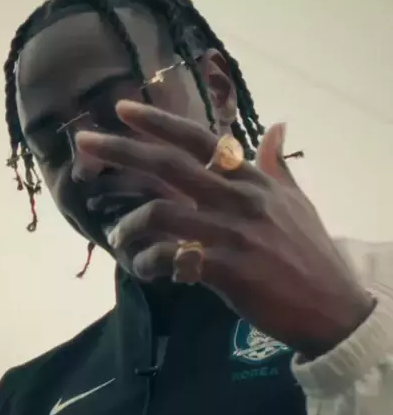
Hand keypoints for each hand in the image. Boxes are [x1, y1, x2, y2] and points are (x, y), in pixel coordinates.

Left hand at [76, 100, 373, 357]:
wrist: (331, 305)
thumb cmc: (309, 250)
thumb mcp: (297, 199)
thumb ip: (277, 163)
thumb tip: (278, 126)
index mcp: (251, 179)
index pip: (198, 140)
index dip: (158, 123)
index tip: (121, 109)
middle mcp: (238, 198)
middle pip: (169, 165)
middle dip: (121, 150)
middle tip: (83, 143)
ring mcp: (233, 234)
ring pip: (161, 216)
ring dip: (130, 227)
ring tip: (120, 240)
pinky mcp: (228, 271)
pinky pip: (172, 259)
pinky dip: (149, 263)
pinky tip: (146, 270)